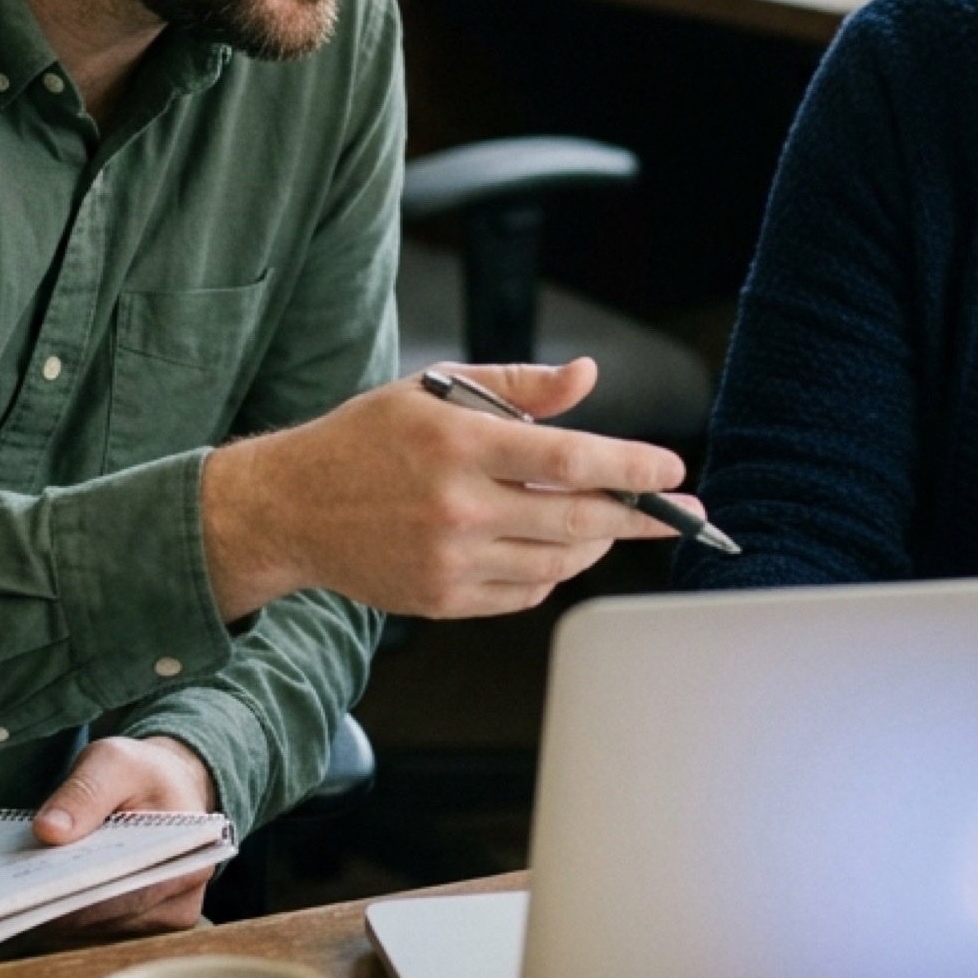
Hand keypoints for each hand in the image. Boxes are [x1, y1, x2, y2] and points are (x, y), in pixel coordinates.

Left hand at [31, 734, 218, 936]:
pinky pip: (96, 932)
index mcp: (189, 853)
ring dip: (59, 916)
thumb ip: (85, 791)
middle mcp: (183, 896)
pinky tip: (37, 901)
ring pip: (99, 932)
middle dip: (59, 908)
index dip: (78, 897)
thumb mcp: (113, 761)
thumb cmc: (141, 772)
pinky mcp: (142, 926)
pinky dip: (66, 918)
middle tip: (9, 899)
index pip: (128, 892)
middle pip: (110, 919)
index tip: (31, 893)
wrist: (165, 785)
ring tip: (18, 897)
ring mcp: (163, 916)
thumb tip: (48, 831)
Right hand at [199, 359, 694, 619]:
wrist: (294, 506)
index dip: (632, 468)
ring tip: (614, 520)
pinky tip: (558, 547)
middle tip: (684, 513)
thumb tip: (587, 377)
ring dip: (598, 542)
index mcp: (460, 443)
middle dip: (642, 516)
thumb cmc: (370, 438)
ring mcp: (450, 560)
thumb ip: (519, 384)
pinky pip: (525, 591)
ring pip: (559, 562)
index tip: (673, 471)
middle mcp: (458, 506)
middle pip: (578, 519)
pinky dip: (554, 570)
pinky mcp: (442, 599)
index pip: (570, 460)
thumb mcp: (437, 389)